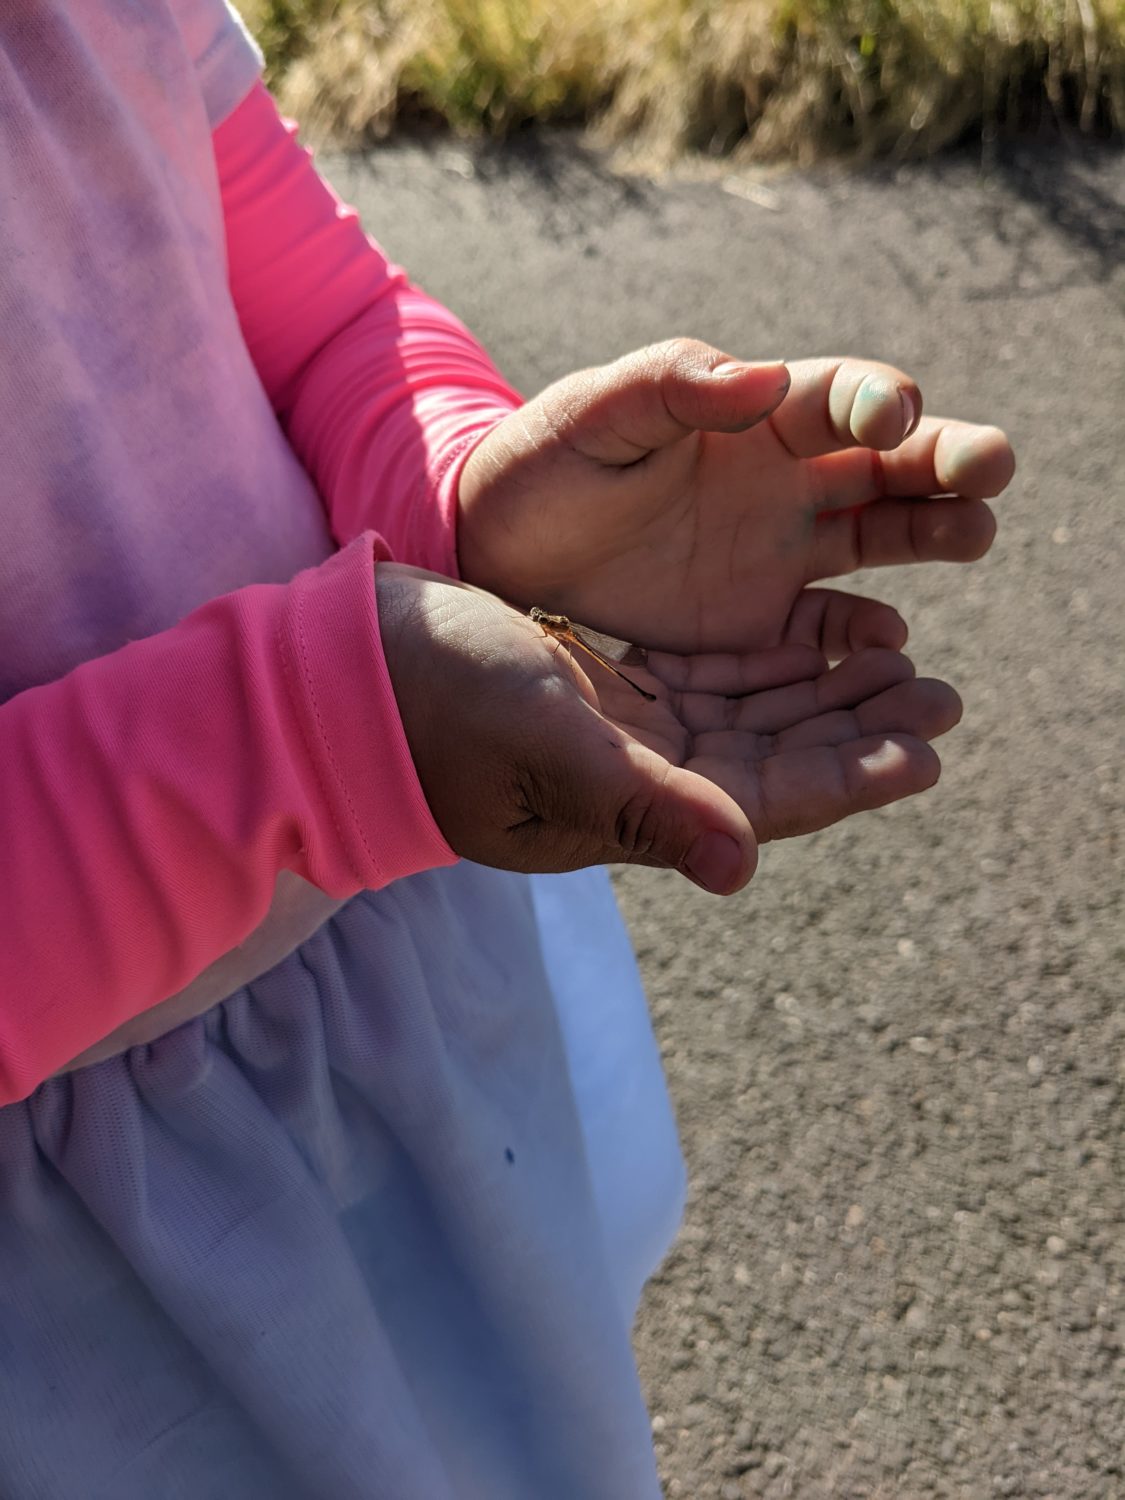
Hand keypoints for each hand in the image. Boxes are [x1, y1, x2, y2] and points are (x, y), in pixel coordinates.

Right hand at [376, 564, 960, 894]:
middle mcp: (637, 781)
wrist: (347, 674)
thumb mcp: (546, 746)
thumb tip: (745, 872)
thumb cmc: (436, 705)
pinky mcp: (603, 692)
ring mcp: (622, 737)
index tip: (930, 747)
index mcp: (629, 808)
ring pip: (747, 717)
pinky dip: (760, 661)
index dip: (850, 775)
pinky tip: (810, 633)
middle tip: (940, 689)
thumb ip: (644, 805)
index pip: (766, 803)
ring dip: (818, 690)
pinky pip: (705, 680)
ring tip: (896, 652)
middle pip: (773, 760)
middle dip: (855, 727)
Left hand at [457, 341, 1015, 654]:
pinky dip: (861, 636)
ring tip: (977, 533)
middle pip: (890, 465)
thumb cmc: (543, 465)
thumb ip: (667, 387)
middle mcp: (787, 479)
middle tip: (991, 468)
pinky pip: (827, 630)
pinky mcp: (757, 623)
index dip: (874, 400)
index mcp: (755, 416)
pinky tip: (890, 642)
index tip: (893, 414)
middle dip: (946, 460)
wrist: (499, 551)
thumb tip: (761, 378)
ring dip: (936, 532)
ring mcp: (780, 553)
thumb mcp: (592, 416)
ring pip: (883, 537)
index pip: (839, 397)